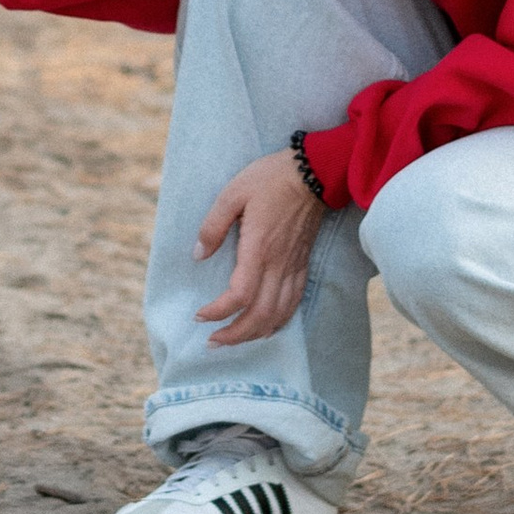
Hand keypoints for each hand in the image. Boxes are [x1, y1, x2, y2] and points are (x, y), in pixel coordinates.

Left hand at [194, 153, 325, 345]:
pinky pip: (293, 303)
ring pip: (278, 315)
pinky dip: (278, 322)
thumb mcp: (233, 193)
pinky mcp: (303, 265)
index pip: (240, 296)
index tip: (200, 315)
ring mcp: (293, 267)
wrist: (314, 172)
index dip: (218, 312)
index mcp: (259, 249)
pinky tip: (266, 326)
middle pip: (260, 316)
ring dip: (255, 334)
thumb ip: (213, 226)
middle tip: (212, 341)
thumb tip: (198, 254)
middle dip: (235, 335)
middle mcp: (279, 265)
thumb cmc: (271, 179)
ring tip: (233, 339)